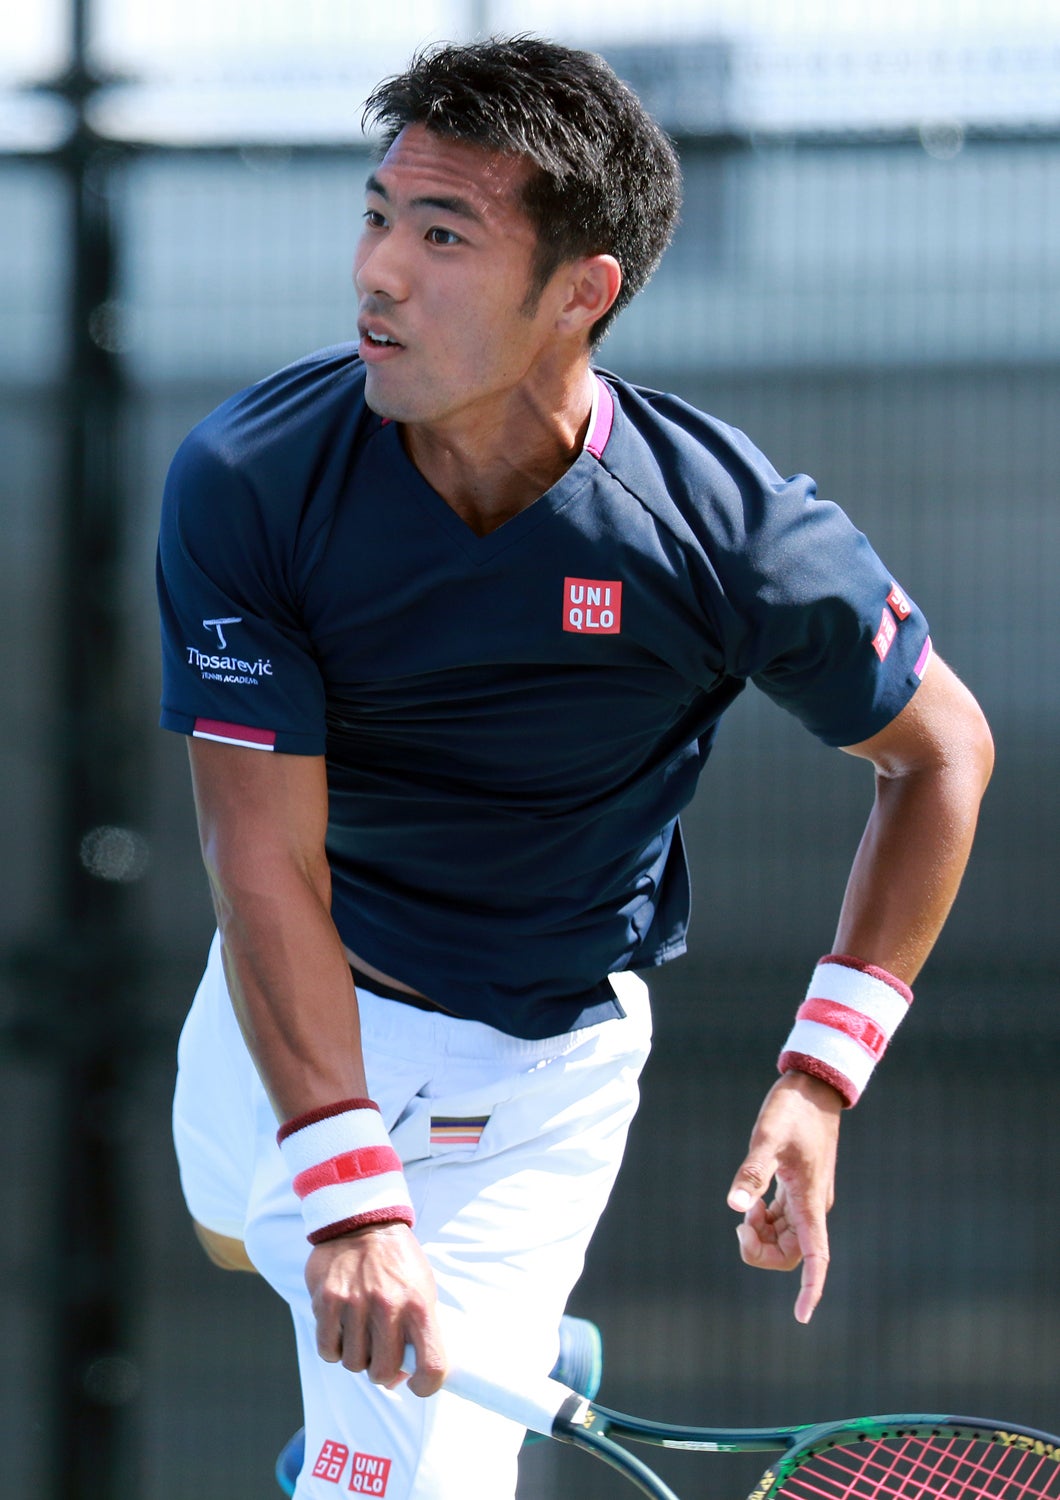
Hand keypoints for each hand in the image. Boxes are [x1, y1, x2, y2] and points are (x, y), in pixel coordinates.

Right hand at [305, 1222, 446, 1395]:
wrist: (362, 1221)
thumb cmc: (397, 1260)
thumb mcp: (421, 1287)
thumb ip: (418, 1329)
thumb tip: (403, 1374)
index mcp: (419, 1304)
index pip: (430, 1365)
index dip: (425, 1386)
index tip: (417, 1383)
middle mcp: (388, 1306)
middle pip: (384, 1372)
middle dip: (383, 1370)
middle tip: (381, 1354)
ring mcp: (355, 1304)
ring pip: (354, 1364)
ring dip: (357, 1356)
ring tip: (361, 1334)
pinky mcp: (326, 1301)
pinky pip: (328, 1350)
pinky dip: (334, 1347)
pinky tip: (342, 1329)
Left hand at [726, 1071, 842, 1323]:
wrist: (814, 1086)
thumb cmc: (793, 1110)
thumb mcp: (767, 1138)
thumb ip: (752, 1172)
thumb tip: (736, 1207)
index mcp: (809, 1202)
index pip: (815, 1257)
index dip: (811, 1289)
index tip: (801, 1316)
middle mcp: (812, 1206)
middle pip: (792, 1254)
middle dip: (764, 1252)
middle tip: (741, 1226)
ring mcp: (806, 1197)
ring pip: (786, 1238)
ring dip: (762, 1235)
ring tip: (746, 1207)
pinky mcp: (798, 1186)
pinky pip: (782, 1220)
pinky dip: (765, 1219)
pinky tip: (752, 1201)